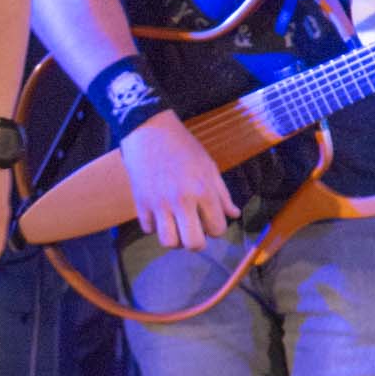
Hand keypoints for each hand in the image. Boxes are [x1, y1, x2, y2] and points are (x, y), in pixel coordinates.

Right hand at [119, 111, 238, 248]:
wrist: (149, 132)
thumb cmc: (183, 147)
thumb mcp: (209, 167)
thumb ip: (222, 194)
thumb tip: (234, 214)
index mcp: (203, 191)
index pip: (217, 229)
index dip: (216, 228)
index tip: (210, 220)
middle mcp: (181, 201)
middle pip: (193, 244)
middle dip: (196, 242)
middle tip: (194, 232)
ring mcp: (159, 204)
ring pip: (168, 242)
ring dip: (174, 239)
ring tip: (175, 227)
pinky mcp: (140, 203)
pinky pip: (148, 229)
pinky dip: (155, 226)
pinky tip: (159, 214)